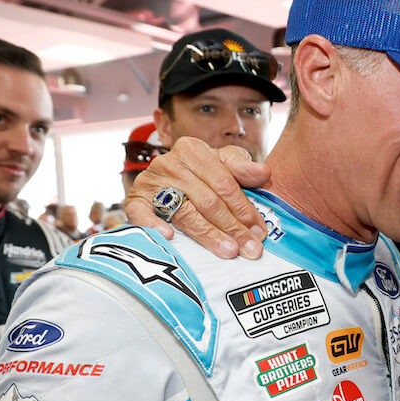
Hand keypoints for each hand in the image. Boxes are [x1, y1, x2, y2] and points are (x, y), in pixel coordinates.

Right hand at [124, 137, 270, 258]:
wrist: (168, 178)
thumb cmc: (203, 173)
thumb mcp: (224, 164)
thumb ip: (243, 168)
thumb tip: (264, 172)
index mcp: (193, 150)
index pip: (224, 184)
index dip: (245, 209)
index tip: (260, 232)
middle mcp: (170, 162)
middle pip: (207, 201)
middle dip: (232, 227)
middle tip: (250, 249)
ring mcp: (150, 181)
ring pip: (185, 213)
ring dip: (208, 234)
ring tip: (228, 251)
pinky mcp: (135, 199)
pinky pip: (141, 214)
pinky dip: (153, 225)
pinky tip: (169, 238)